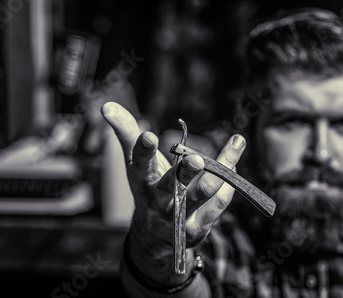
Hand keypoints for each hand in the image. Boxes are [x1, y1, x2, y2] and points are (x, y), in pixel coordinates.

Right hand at [101, 102, 246, 286]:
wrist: (155, 236)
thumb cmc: (147, 186)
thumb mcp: (134, 161)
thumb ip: (126, 132)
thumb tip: (106, 106)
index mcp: (142, 181)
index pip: (140, 164)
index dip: (143, 150)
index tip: (149, 136)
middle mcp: (158, 201)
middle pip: (171, 187)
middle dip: (184, 173)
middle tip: (196, 159)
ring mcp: (179, 218)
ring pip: (204, 193)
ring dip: (222, 169)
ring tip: (236, 143)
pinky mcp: (198, 228)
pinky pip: (218, 204)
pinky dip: (228, 183)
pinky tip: (234, 163)